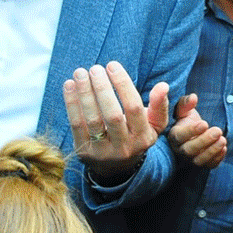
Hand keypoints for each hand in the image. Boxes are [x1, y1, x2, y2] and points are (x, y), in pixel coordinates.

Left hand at [62, 61, 169, 181]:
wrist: (116, 167)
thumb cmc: (135, 135)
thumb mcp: (153, 125)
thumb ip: (159, 105)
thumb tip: (163, 85)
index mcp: (143, 137)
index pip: (134, 107)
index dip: (122, 85)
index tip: (112, 65)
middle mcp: (124, 147)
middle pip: (112, 114)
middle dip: (102, 89)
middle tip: (94, 68)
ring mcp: (102, 151)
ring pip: (93, 120)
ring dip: (84, 94)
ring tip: (80, 73)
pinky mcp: (84, 151)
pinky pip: (76, 125)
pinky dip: (71, 104)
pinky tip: (69, 86)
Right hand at [167, 93, 226, 168]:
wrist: (191, 134)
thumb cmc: (186, 120)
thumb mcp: (184, 110)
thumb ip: (186, 104)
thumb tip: (193, 97)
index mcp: (174, 136)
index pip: (179, 136)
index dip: (191, 131)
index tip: (204, 123)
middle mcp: (180, 150)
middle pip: (189, 150)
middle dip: (205, 141)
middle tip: (218, 130)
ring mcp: (190, 159)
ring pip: (199, 160)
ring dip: (212, 150)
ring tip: (223, 140)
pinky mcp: (201, 163)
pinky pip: (208, 165)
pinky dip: (217, 159)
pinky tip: (224, 148)